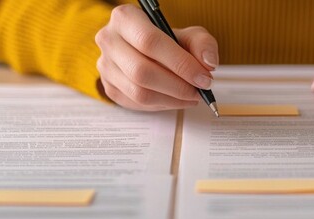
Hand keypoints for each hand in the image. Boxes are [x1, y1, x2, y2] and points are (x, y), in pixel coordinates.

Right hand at [95, 4, 218, 110]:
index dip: (180, 63)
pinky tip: (176, 98)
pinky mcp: (109, 88)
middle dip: (177, 85)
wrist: (149, 52)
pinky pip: (137, 103)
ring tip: (191, 95)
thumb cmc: (169, 41)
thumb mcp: (189, 35)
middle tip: (199, 89)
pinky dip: (162, 104)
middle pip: (142, 71)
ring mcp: (106, 66)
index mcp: (125, 18)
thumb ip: (203, 44)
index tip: (203, 77)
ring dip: (172, 98)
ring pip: (139, 92)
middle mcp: (109, 40)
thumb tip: (208, 63)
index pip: (150, 42)